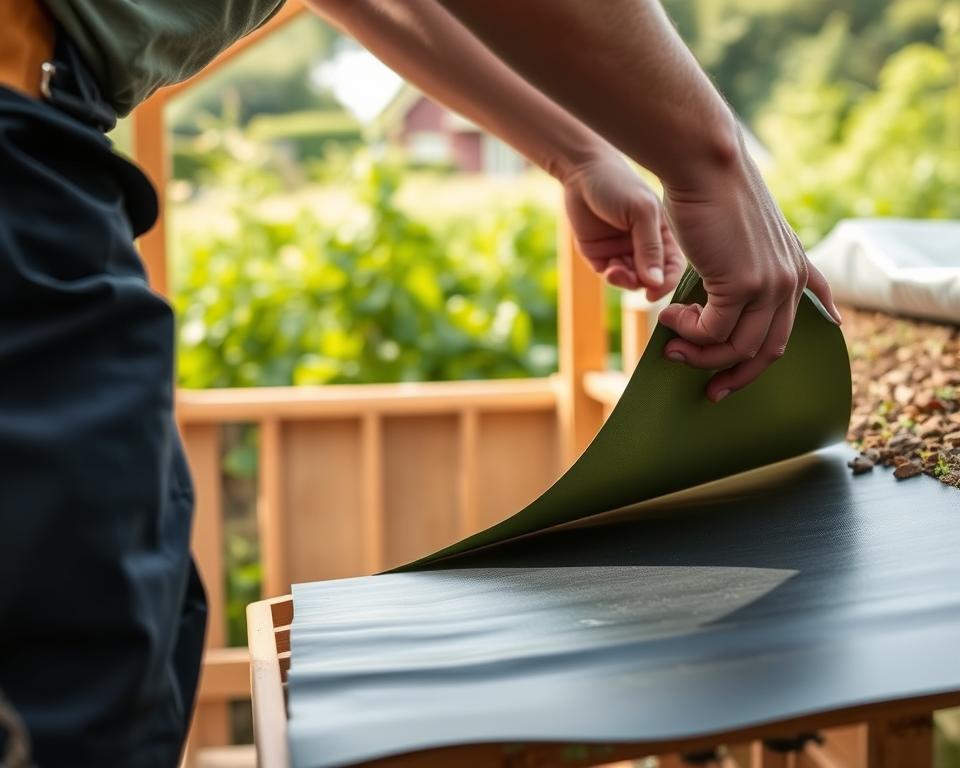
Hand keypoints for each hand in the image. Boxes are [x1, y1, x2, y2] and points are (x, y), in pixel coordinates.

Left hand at [562, 150, 684, 300]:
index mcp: (663, 234)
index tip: (654, 291)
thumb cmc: (618, 184)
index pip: (672, 266)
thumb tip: (655, 283)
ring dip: (624, 281)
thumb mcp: (641, 213)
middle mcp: (644, 245)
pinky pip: (609, 275)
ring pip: (629, 280)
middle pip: (650, 278)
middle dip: (642, 283)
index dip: (667, 282)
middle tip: (633, 280)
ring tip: (615, 271)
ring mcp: (622, 250)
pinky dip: (610, 276)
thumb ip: (650, 248)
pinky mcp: (599, 253)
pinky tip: (609, 268)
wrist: (581, 172)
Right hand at [658, 136, 841, 401]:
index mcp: (794, 270)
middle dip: (734, 376)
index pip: (787, 330)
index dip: (760, 362)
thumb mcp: (737, 235)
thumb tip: (710, 301)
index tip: (735, 380)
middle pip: (766, 351)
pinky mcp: (743, 285)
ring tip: (670, 345)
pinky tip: (668, 317)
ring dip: (699, 354)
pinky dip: (686, 333)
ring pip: (737, 348)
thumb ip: (740, 267)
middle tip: (707, 389)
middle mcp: (789, 282)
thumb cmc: (710, 193)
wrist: (705, 164)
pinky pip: (712, 332)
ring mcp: (769, 285)